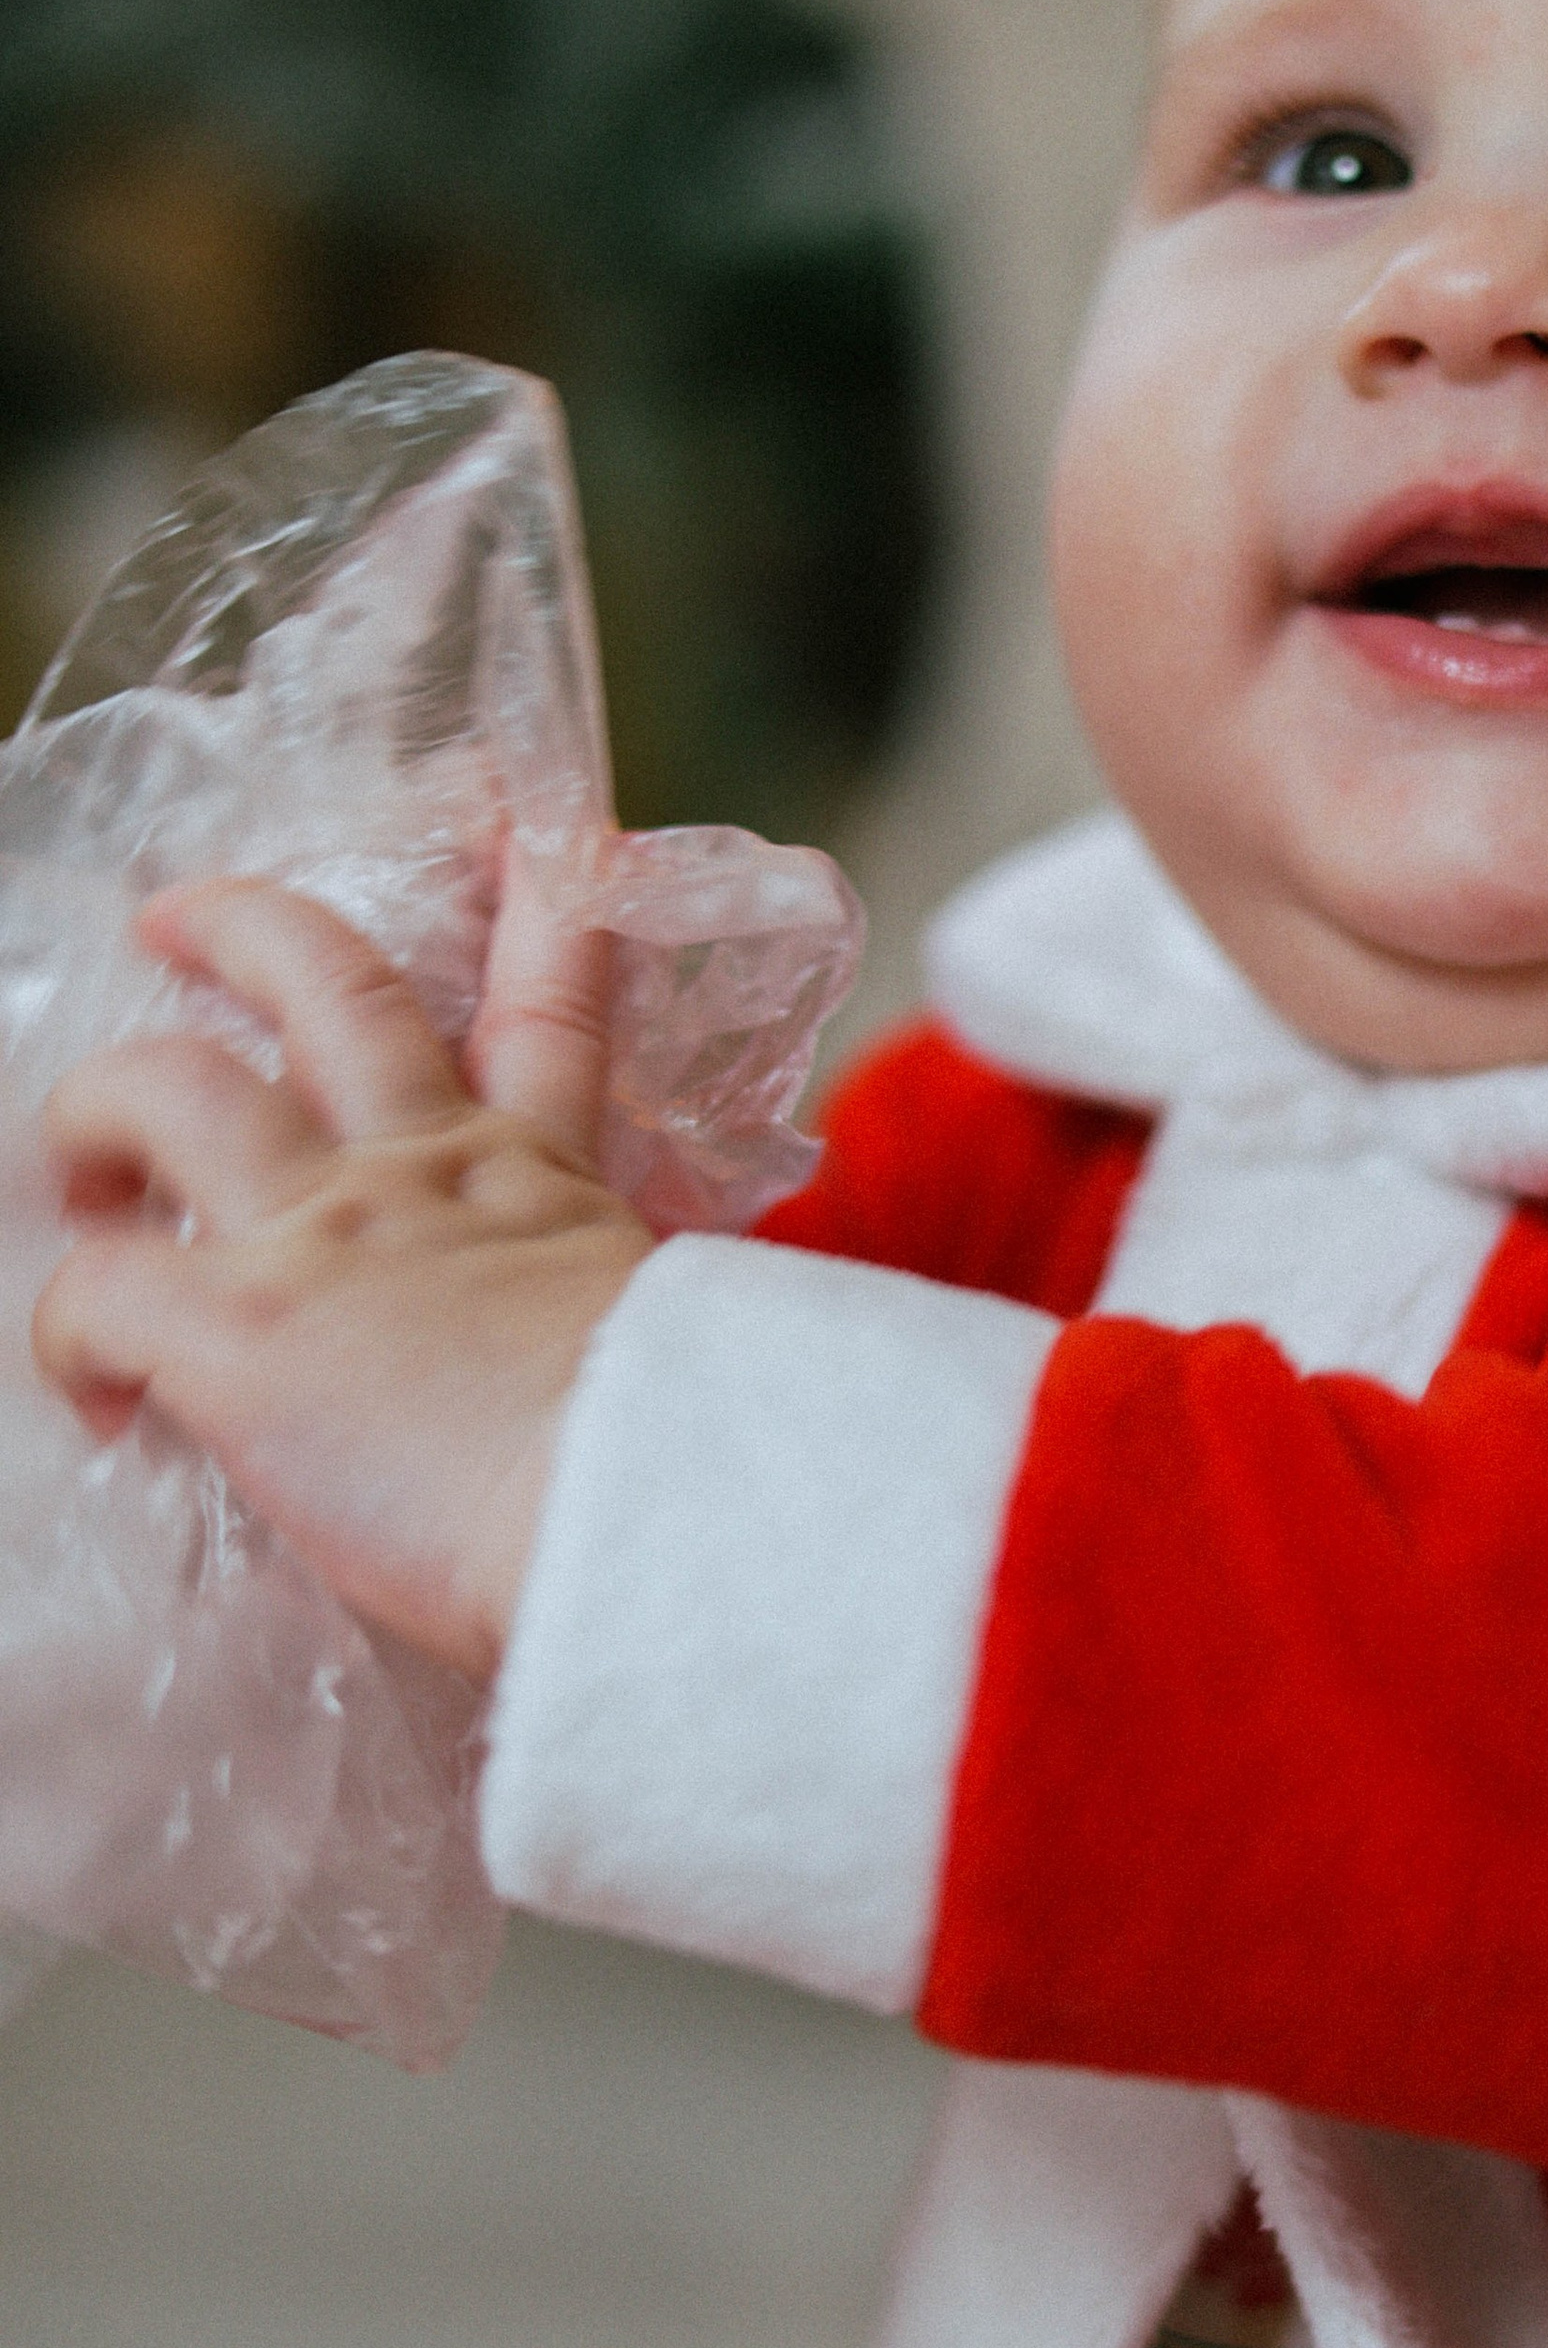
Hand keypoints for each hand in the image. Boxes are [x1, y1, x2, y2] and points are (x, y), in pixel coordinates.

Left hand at [33, 858, 653, 1684]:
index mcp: (541, 1188)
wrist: (661, 1517)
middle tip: (179, 916)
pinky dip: (72, 1340)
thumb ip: (583, 1352)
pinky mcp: (239, 1322)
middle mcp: (428, 1172)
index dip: (541, 903)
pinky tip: (100, 1401)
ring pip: (164, 1084)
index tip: (531, 830)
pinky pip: (94, 1291)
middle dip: (239, 925)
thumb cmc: (676, 1483)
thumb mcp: (653, 1367)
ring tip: (80, 1166)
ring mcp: (325, 1230)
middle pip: (327, 978)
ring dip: (96, 1108)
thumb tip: (557, 1427)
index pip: (548, 1008)